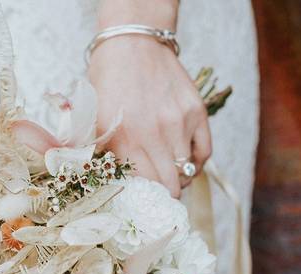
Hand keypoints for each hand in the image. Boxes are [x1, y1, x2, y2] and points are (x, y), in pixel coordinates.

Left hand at [88, 29, 210, 197]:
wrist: (132, 44)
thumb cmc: (109, 84)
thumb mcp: (95, 120)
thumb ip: (103, 154)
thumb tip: (117, 186)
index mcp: (126, 139)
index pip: (145, 187)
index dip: (146, 199)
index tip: (145, 202)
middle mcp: (155, 134)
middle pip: (170, 186)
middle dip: (165, 196)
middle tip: (160, 197)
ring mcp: (179, 123)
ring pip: (188, 172)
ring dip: (181, 179)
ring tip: (171, 176)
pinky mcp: (197, 112)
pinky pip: (205, 153)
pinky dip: (197, 164)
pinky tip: (185, 162)